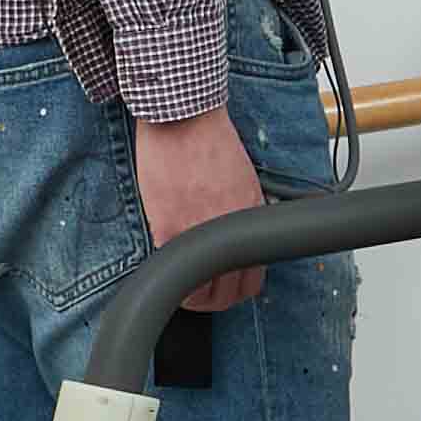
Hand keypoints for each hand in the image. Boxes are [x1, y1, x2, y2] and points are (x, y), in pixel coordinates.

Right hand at [134, 109, 268, 310]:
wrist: (183, 119)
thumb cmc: (210, 140)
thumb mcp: (245, 178)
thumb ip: (244, 211)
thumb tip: (239, 235)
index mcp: (252, 217)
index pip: (253, 280)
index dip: (237, 289)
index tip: (225, 286)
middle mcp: (231, 230)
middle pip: (228, 294)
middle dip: (216, 301)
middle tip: (202, 294)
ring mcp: (200, 232)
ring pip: (201, 294)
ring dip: (193, 299)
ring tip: (185, 290)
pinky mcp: (169, 227)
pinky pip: (172, 269)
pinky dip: (170, 276)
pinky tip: (167, 269)